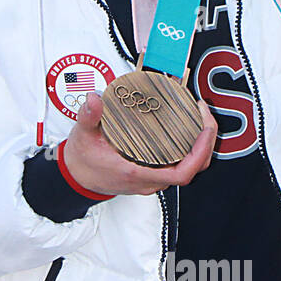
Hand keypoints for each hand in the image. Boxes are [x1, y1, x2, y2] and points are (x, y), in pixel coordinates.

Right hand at [60, 91, 217, 196]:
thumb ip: (88, 117)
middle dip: (206, 142)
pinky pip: (179, 165)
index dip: (199, 152)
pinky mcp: (152, 175)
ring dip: (200, 145)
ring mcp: (152, 179)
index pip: (181, 173)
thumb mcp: (83, 136)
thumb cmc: (82, 161)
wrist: (75, 177)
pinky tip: (186, 130)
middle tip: (203, 115)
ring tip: (199, 119)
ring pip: (188, 168)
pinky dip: (189, 148)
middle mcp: (149, 180)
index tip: (203, 129)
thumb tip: (94, 100)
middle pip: (193, 169)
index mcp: (137, 174)